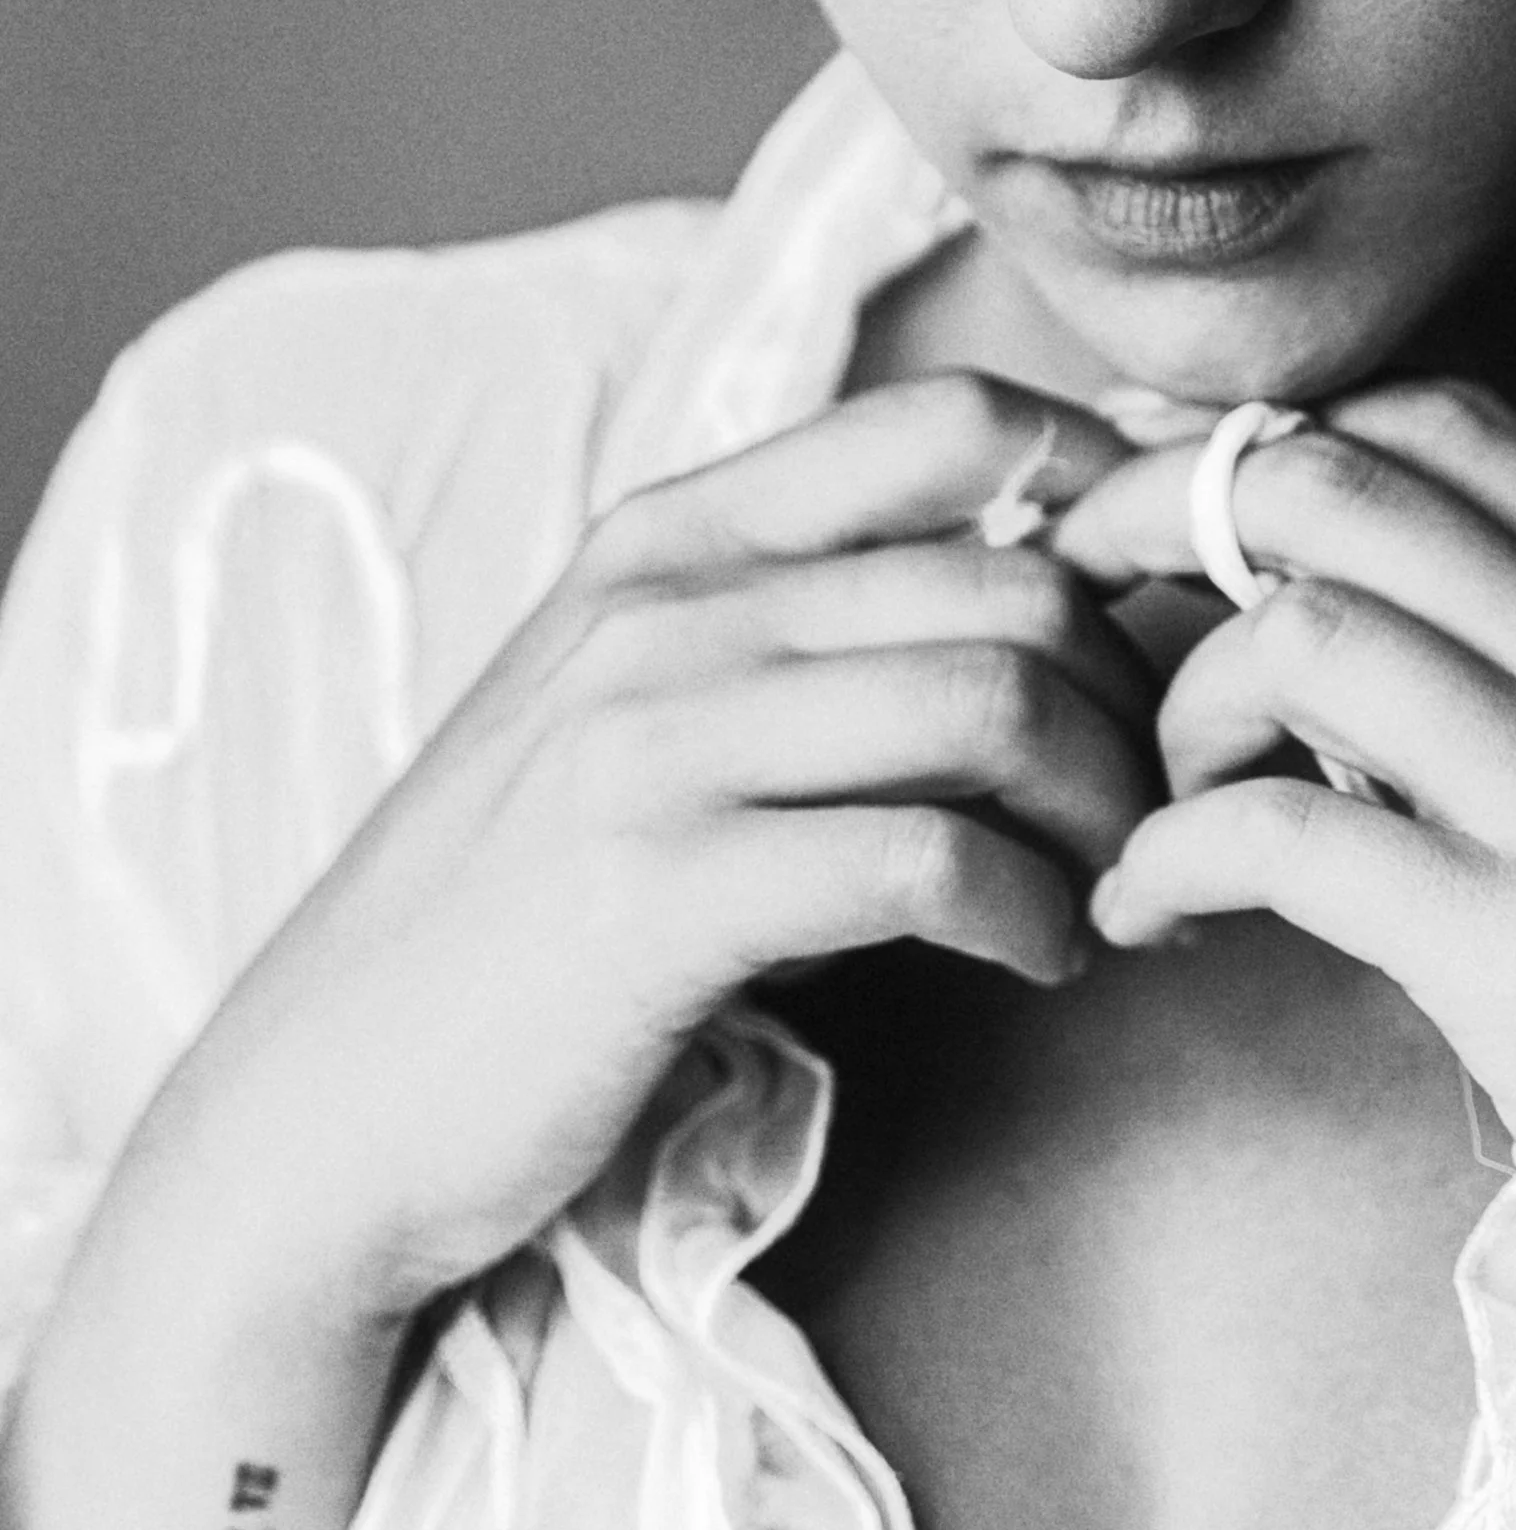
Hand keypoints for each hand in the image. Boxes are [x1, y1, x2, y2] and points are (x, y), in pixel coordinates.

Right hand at [134, 374, 1152, 1320]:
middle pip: (1016, 586)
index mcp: (670, 538)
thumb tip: (1055, 623)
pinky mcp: (662, 889)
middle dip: (1140, 710)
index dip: (1110, 496)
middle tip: (1166, 816)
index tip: (1173, 617)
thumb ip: (812, 652)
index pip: (951, 424)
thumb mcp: (650, 730)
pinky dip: (1032, 919)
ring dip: (1105, 818)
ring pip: (994, 705)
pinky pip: (932, 863)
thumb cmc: (530, 923)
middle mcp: (665, 606)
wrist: (328, 1105)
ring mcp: (653, 739)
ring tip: (1111, 899)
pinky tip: (1039, 962)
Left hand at [1053, 377, 1515, 1493]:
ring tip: (1148, 808)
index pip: (1449, 426)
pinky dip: (1164, 860)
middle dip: (1159, 520)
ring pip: (1297, 629)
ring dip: (1166, 708)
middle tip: (1081, 618)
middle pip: (1337, 483)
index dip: (1273, 448)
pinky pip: (1278, 836)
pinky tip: (1147, 918)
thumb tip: (1384, 683)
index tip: (1178, 524)